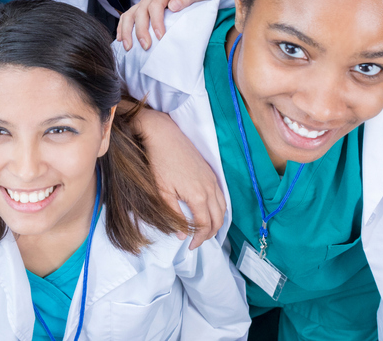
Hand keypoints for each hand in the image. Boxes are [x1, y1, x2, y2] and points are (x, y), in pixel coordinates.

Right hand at [117, 0, 218, 50]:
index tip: (160, 37)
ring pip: (130, 14)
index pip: (155, 5)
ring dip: (127, 31)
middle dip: (141, 30)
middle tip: (146, 46)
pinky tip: (121, 39)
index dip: (156, 21)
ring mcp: (145, 1)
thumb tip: (173, 5)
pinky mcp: (141, 9)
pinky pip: (127, 17)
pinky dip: (122, 28)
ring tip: (129, 47)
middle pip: (141, 11)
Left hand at [135, 107, 224, 248]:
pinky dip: (218, 208)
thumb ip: (174, 215)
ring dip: (216, 222)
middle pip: (218, 219)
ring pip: (223, 208)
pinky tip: (208, 210)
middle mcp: (210, 189)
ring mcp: (212, 179)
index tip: (190, 246)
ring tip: (204, 230)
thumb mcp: (162, 192)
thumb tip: (181, 234)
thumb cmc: (160, 163)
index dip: (198, 239)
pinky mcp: (210, 172)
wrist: (164, 136)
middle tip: (197, 241)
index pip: (204, 226)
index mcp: (198, 196)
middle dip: (210, 234)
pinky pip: (221, 196)